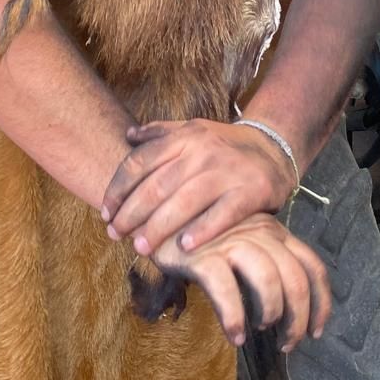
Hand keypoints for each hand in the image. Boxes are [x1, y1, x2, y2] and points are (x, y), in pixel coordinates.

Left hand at [102, 118, 298, 256]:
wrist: (274, 148)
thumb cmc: (224, 147)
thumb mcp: (194, 131)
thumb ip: (161, 133)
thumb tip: (128, 135)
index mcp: (185, 136)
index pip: (141, 162)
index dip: (118, 189)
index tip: (105, 212)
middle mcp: (204, 150)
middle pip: (158, 185)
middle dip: (132, 213)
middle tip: (115, 235)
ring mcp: (228, 170)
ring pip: (185, 201)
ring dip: (159, 227)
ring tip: (141, 248)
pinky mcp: (251, 191)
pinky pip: (223, 214)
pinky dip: (202, 231)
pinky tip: (184, 248)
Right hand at [151, 214, 330, 350]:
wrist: (159, 212)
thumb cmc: (204, 233)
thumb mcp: (243, 240)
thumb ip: (265, 261)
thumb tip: (287, 306)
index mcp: (275, 231)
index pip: (312, 267)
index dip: (320, 304)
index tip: (316, 332)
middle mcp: (259, 233)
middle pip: (295, 280)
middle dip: (297, 319)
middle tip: (287, 344)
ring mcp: (232, 242)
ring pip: (269, 282)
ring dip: (271, 313)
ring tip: (260, 331)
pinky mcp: (203, 255)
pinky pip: (227, 291)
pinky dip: (235, 317)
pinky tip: (234, 335)